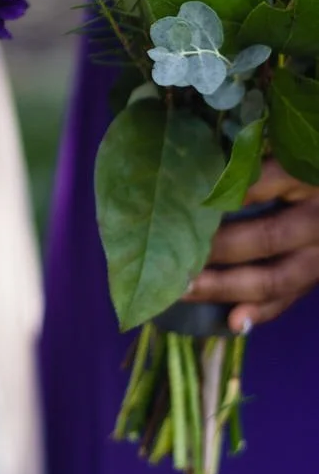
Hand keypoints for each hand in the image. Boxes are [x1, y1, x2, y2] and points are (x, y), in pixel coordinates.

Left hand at [184, 162, 318, 332]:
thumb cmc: (301, 164)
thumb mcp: (284, 151)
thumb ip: (247, 158)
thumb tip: (190, 166)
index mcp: (304, 176)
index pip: (258, 185)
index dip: (216, 197)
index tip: (175, 203)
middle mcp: (317, 219)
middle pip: (264, 238)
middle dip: (215, 251)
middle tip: (170, 255)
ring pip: (274, 279)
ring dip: (225, 287)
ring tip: (183, 290)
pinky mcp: (316, 275)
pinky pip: (288, 298)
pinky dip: (260, 313)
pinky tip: (233, 322)